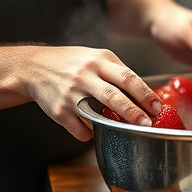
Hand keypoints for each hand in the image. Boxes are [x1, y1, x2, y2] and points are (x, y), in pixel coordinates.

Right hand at [21, 45, 161, 140]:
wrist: (34, 67)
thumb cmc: (71, 63)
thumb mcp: (96, 57)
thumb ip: (118, 72)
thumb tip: (145, 93)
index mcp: (99, 61)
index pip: (128, 77)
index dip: (145, 94)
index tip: (157, 107)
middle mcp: (85, 76)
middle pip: (114, 97)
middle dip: (134, 113)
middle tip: (148, 124)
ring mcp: (71, 94)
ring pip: (96, 116)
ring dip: (113, 126)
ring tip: (125, 130)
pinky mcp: (59, 111)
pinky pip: (81, 129)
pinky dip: (91, 133)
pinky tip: (95, 129)